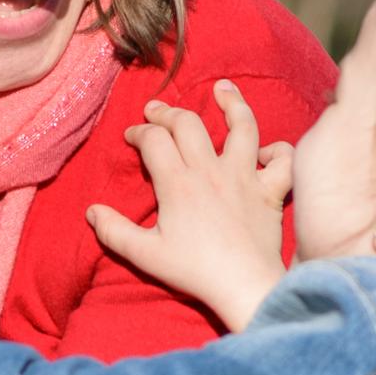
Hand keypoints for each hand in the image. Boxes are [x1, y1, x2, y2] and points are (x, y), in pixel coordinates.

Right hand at [86, 79, 291, 331]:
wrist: (244, 286)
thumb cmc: (194, 271)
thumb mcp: (145, 255)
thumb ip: (114, 232)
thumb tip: (92, 211)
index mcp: (178, 183)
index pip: (154, 139)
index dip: (139, 132)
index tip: (132, 136)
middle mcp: (211, 171)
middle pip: (188, 123)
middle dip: (168, 112)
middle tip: (156, 110)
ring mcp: (244, 177)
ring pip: (242, 126)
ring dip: (232, 103)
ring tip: (223, 89)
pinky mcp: (271, 191)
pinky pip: (283, 161)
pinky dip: (278, 151)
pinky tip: (267, 150)